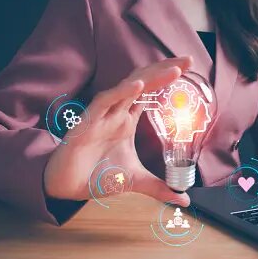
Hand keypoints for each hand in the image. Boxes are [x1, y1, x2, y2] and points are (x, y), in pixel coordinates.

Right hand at [44, 57, 192, 206]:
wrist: (68, 188)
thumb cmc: (97, 176)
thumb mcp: (136, 181)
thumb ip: (160, 187)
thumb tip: (185, 199)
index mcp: (126, 120)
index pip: (150, 92)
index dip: (166, 78)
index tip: (189, 67)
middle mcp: (116, 113)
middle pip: (142, 82)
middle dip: (164, 69)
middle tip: (188, 59)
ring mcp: (102, 115)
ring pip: (127, 87)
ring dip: (150, 77)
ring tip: (173, 69)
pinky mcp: (86, 123)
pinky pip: (104, 102)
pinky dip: (120, 93)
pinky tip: (137, 85)